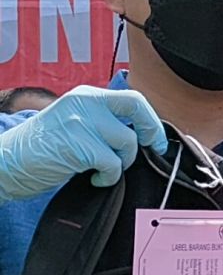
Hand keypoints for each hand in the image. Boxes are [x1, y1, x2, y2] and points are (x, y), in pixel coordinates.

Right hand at [0, 85, 166, 200]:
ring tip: (101, 169)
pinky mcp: (78, 145)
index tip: (156, 139)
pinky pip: (113, 165)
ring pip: (128, 142)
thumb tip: (143, 134)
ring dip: (121, 163)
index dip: (150, 119)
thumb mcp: (74, 124)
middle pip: (136, 107)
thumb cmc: (42, 150)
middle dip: (152, 130)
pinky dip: (108, 177)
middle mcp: (84, 103)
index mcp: (85, 96)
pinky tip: (92, 179)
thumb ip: (103, 123)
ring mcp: (81, 122)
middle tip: (153, 150)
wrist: (5, 163)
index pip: (131, 98)